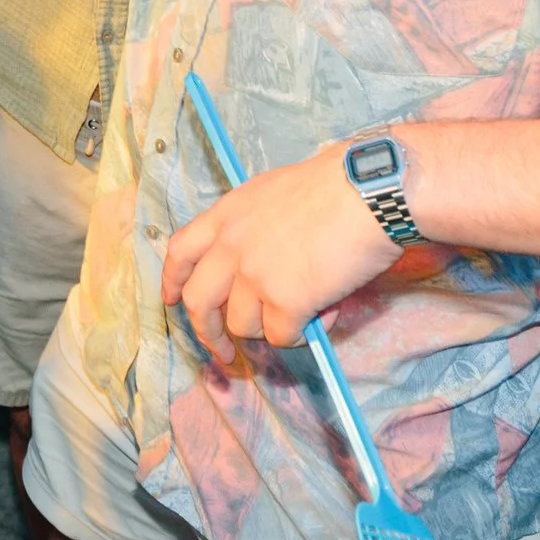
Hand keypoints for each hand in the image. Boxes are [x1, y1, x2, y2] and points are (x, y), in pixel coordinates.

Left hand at [162, 146, 400, 364]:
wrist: (367, 192)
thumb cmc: (335, 187)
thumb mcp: (273, 196)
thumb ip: (255, 232)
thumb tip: (264, 281)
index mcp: (226, 215)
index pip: (180, 252)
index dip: (173, 281)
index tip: (173, 301)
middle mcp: (231, 245)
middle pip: (199, 302)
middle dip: (208, 333)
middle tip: (222, 352)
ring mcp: (254, 274)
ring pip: (243, 326)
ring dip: (270, 328)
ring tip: (305, 311)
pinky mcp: (284, 300)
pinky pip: (282, 337)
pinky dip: (302, 334)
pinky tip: (323, 314)